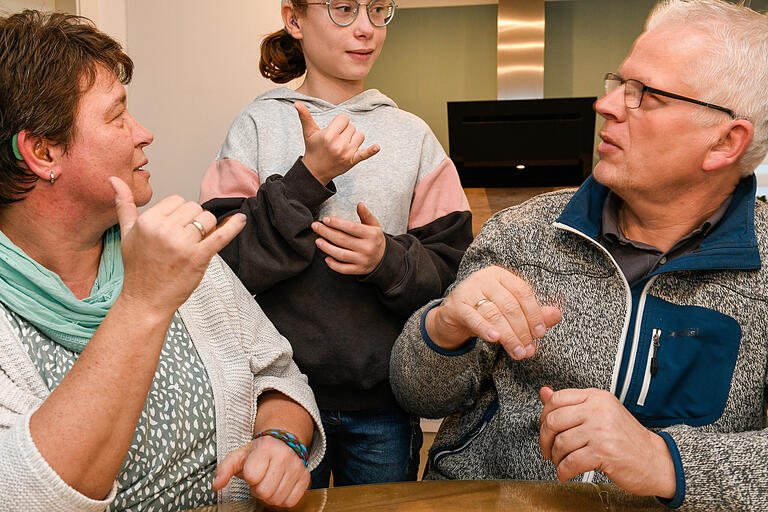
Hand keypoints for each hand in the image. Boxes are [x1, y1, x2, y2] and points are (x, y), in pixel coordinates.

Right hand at [110, 177, 244, 314]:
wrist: (145, 300)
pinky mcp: (198, 257)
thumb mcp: (126, 233)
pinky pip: (221, 235)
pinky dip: (233, 227)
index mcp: (148, 221)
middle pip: (194, 208)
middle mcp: (164, 230)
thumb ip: (124, 205)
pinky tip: (241, 220)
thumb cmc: (138, 268)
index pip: (177, 200)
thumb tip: (113, 179)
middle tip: (184, 239)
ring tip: (194, 244)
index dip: (179, 213)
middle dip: (193, 221)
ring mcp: (182, 244)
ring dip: (206, 229)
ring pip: (207, 219)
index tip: (175, 228)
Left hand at [213, 436, 309, 507]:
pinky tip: (279, 488)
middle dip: (259, 490)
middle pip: (265, 491)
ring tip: (270, 483)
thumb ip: (224, 469)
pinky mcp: (305, 478)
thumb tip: (216, 485)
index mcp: (266, 447)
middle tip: (261, 480)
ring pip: (278, 499)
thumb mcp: (239, 456)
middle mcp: (284, 455)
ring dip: (270, 496)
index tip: (252, 472)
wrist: (283, 442)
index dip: (249, 478)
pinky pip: (291, 502)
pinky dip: (282, 500)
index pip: (252, 476)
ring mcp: (297, 467)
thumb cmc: (258, 453)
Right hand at [295, 101, 379, 184]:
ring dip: (354, 138)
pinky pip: (365, 154)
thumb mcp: (309, 132)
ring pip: (360, 135)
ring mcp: (347, 153)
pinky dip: (371, 151)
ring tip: (343, 145)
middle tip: (336, 140)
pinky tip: (377, 147)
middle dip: (345, 131)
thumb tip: (296, 103)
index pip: (344, 118)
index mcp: (328, 135)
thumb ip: (304, 117)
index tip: (333, 130)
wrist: (316, 171)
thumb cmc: (313, 148)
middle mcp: (338, 144)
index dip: (339, 123)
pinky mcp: (353, 160)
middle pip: (352, 126)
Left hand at [312, 202, 385, 274]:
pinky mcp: (359, 270)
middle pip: (342, 240)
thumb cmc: (374, 239)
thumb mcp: (374, 225)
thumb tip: (359, 204)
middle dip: (326, 232)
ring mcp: (363, 260)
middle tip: (315, 226)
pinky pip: (343, 269)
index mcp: (371, 235)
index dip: (336, 223)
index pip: (351, 227)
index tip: (325, 219)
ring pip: (340, 255)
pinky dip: (333, 264)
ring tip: (317, 241)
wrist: (384, 258)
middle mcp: (367, 248)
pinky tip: (326, 257)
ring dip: (326, 248)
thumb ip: (366, 215)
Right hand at [425, 266, 560, 358]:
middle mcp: (485, 279)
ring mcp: (468, 290)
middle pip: (509, 305)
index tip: (540, 334)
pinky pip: (473, 317)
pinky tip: (495, 339)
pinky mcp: (456, 305)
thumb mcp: (510, 311)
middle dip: (522, 330)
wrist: (452, 316)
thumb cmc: (486, 310)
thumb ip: (533, 313)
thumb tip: (557, 315)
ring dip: (509, 336)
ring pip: (494, 313)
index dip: (534, 313)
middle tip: (529, 350)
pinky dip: (485, 328)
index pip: (522, 292)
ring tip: (518, 352)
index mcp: (501, 275)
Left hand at [538, 387, 675, 497]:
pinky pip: (571, 462)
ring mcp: (601, 430)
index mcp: (596, 397)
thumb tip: (544, 392)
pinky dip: (563, 471)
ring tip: (561, 462)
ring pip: (561, 443)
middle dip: (545, 440)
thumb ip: (572, 404)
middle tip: (548, 450)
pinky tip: (566, 473)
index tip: (545, 429)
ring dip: (556, 458)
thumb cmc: (626, 438)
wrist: (656, 460)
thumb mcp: (600, 412)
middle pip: (554, 421)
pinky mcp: (604, 452)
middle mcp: (598, 409)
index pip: (557, 399)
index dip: (544, 416)